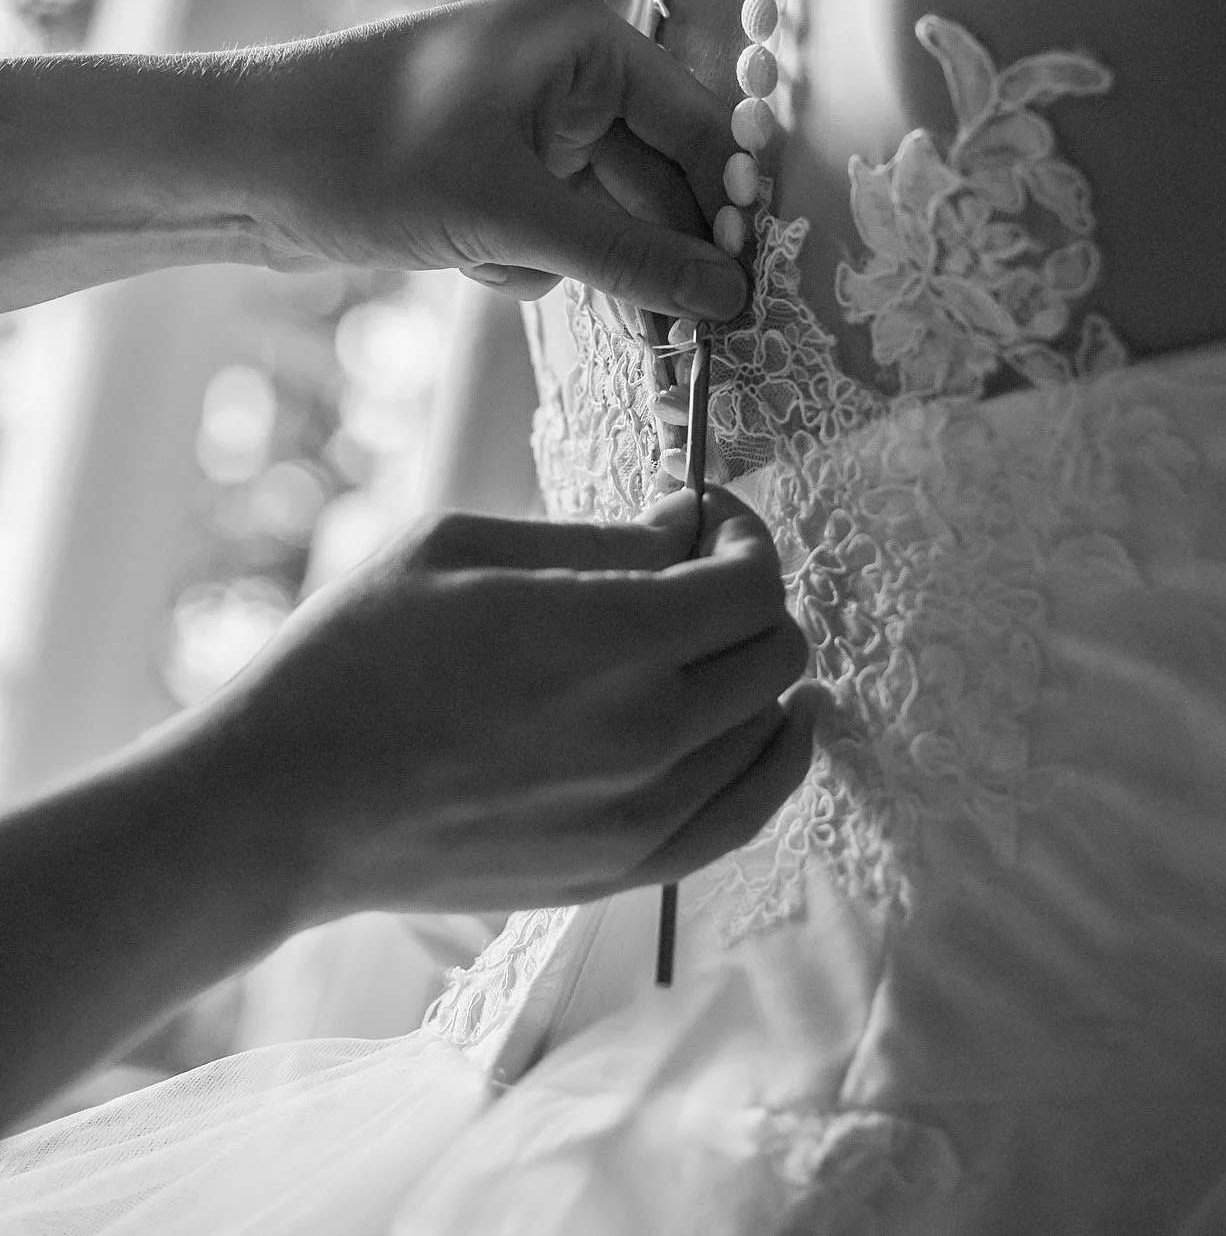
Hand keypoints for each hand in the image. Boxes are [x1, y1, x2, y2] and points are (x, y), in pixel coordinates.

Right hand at [209, 488, 813, 917]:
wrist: (287, 803)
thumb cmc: (358, 655)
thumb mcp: (464, 545)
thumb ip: (599, 540)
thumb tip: (688, 528)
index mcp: (611, 638)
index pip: (752, 582)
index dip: (743, 534)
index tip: (705, 517)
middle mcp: (647, 732)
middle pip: (777, 650)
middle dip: (750, 593)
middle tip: (694, 570)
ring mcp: (640, 814)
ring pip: (770, 729)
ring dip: (755, 671)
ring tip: (702, 641)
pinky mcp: (621, 871)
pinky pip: (745, 815)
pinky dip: (771, 761)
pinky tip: (773, 725)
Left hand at [240, 0, 747, 319]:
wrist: (234, 164)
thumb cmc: (366, 155)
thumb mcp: (511, 215)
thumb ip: (629, 258)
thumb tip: (729, 298)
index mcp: (584, 38)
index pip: (698, 126)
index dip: (727, 207)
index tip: (747, 289)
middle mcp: (564, 69)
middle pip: (655, 178)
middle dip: (645, 252)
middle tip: (681, 336)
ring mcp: (524, 119)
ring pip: (600, 216)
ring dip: (564, 259)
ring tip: (499, 261)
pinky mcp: (488, 167)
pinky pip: (549, 229)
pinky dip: (520, 259)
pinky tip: (466, 262)